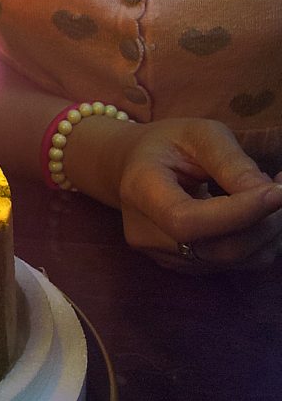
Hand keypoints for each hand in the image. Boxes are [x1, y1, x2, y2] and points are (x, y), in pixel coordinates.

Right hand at [102, 118, 281, 273]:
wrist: (133, 167)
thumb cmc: (167, 144)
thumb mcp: (198, 134)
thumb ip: (231, 161)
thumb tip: (271, 194)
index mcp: (140, 190)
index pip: (185, 220)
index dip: (236, 214)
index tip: (277, 193)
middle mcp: (145, 233)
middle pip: (216, 249)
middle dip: (264, 225)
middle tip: (281, 190)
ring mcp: (162, 256)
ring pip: (231, 261)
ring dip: (267, 234)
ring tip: (269, 196)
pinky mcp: (181, 267)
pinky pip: (232, 265)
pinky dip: (257, 243)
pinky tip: (256, 214)